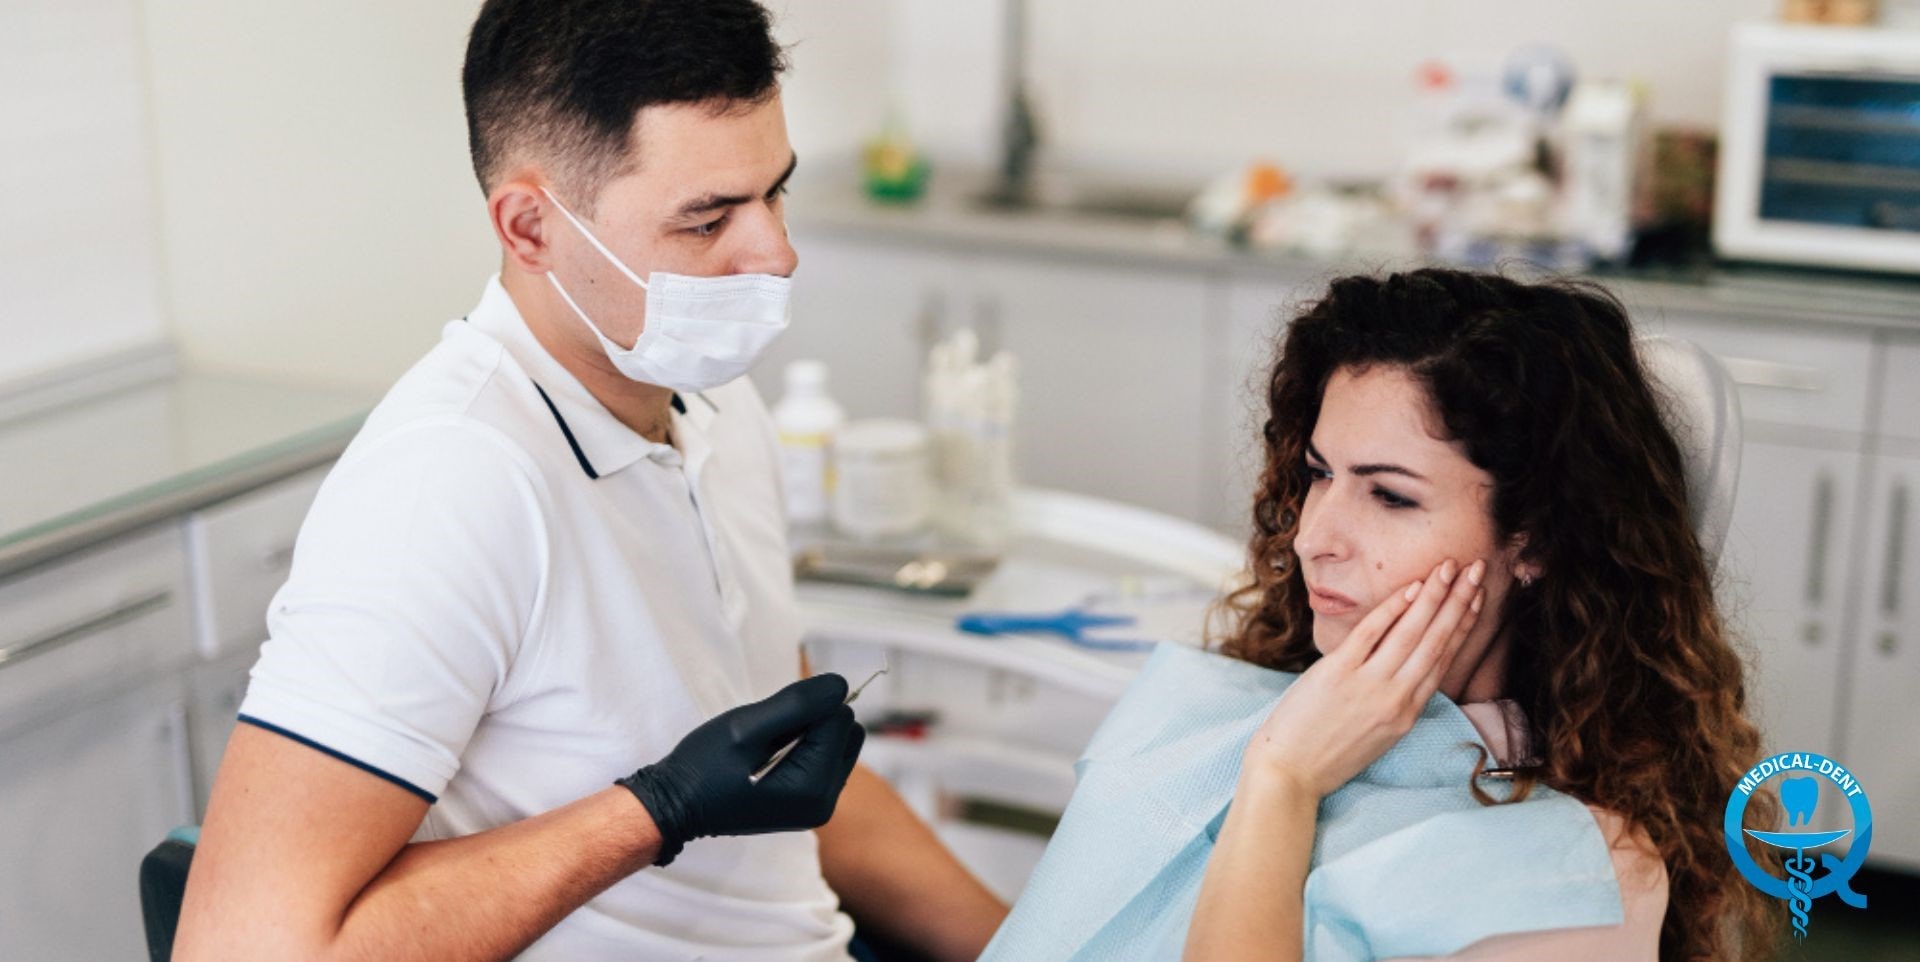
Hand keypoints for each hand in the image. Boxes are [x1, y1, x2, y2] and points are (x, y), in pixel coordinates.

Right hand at [619, 674, 865, 864]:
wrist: (677, 805)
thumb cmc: (704, 766)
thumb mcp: (746, 727)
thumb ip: (797, 704)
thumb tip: (842, 684)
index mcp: (814, 787)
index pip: (840, 717)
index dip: (806, 707)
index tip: (770, 723)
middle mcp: (825, 802)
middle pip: (847, 730)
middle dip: (814, 720)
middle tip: (769, 735)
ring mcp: (819, 805)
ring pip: (838, 741)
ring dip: (809, 733)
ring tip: (767, 748)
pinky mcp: (810, 802)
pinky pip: (824, 757)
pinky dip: (804, 748)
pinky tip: (771, 758)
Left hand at [1244, 558, 1485, 798]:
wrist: (1288, 773)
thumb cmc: (1328, 754)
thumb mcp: (1377, 734)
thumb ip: (1395, 699)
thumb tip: (1405, 663)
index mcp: (1408, 713)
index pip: (1444, 659)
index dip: (1463, 625)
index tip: (1477, 597)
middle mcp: (1396, 698)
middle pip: (1436, 640)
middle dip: (1459, 601)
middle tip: (1478, 569)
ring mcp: (1368, 685)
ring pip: (1411, 633)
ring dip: (1434, 596)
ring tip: (1450, 567)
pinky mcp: (1338, 673)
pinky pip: (1371, 633)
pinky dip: (1393, 609)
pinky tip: (1411, 587)